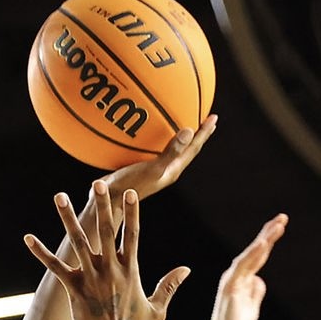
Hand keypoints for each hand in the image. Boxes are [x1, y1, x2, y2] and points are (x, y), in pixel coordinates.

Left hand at [25, 182, 188, 319]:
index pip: (132, 235)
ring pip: (78, 241)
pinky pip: (55, 267)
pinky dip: (41, 252)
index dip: (131, 213)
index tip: (130, 193)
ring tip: (60, 196)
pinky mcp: (73, 289)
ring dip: (68, 218)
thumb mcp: (157, 309)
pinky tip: (28, 238)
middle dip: (102, 205)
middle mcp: (110, 269)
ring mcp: (91, 278)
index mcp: (131, 271)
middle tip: (97, 183)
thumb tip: (186, 269)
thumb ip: (169, 285)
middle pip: (105, 230)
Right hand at [94, 114, 217, 224]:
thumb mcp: (153, 169)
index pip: (193, 149)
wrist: (107, 201)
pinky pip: (153, 148)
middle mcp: (165, 170)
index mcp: (171, 171)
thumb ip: (171, 152)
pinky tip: (148, 130)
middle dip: (196, 135)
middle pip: (186, 149)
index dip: (203, 133)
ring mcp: (152, 169)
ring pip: (171, 149)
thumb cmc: (130, 186)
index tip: (213, 117)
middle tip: (206, 119)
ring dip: (178, 136)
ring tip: (183, 122)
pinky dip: (156, 137)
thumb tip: (190, 131)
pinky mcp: (139, 167)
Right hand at [208, 215, 287, 319]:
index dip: (268, 241)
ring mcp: (232, 279)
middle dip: (268, 233)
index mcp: (241, 280)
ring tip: (278, 225)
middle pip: (255, 251)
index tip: (279, 227)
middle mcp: (235, 276)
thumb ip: (255, 293)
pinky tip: (264, 243)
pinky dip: (254, 254)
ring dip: (264, 239)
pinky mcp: (230, 285)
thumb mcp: (252, 308)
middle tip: (282, 217)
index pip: (257, 256)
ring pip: (250, 254)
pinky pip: (244, 266)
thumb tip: (259, 280)